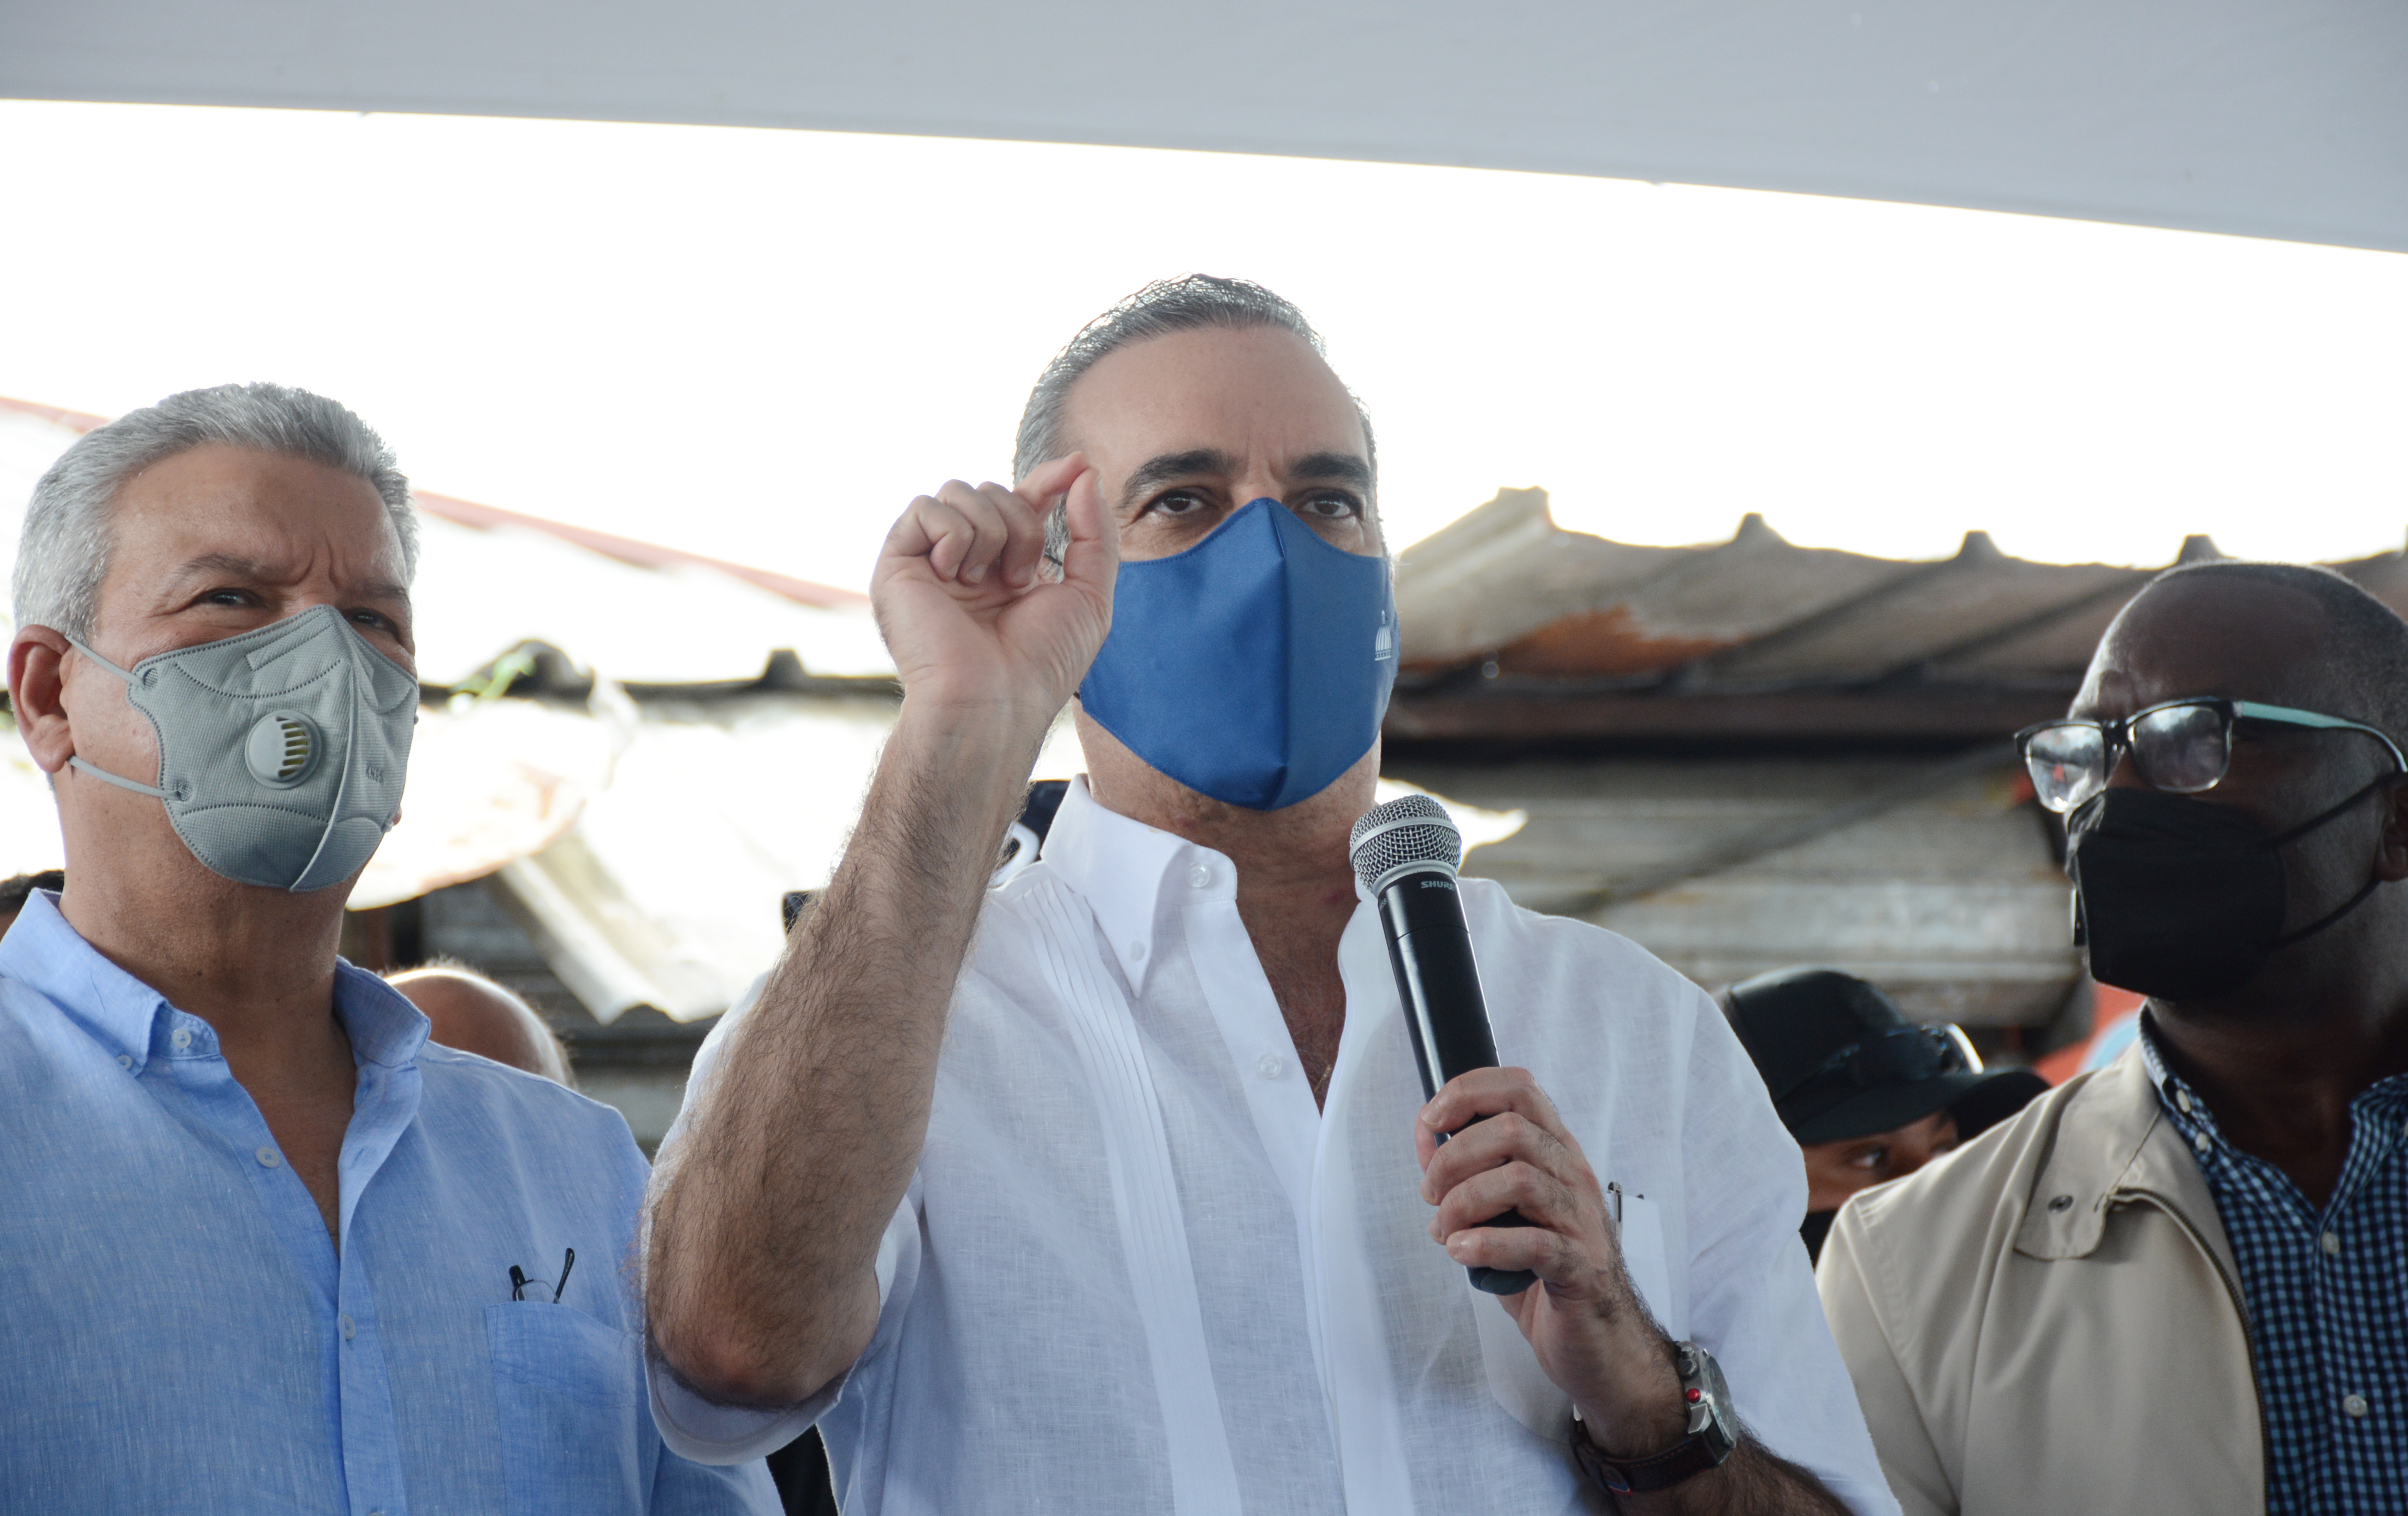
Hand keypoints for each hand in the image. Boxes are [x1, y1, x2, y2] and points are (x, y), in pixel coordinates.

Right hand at [872, 455, 1116, 717]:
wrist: (995, 700)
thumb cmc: (1041, 663)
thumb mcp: (1089, 596)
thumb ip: (1095, 532)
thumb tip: (1084, 471)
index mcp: (1007, 566)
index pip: (1024, 501)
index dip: (1049, 480)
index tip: (1078, 467)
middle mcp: (968, 561)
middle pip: (994, 490)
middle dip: (1022, 525)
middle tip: (1020, 580)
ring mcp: (931, 562)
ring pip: (960, 491)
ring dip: (991, 531)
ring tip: (987, 582)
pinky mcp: (897, 565)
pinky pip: (924, 507)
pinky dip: (953, 535)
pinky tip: (955, 575)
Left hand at [1417, 1067, 1685, 1457]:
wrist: (1599, 1343)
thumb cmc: (1545, 1274)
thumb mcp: (1501, 1214)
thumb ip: (1467, 1175)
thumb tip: (1425, 1138)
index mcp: (1555, 1154)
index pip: (1520, 1089)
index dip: (1468, 1092)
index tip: (1430, 1120)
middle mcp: (1573, 1177)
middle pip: (1511, 1130)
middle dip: (1453, 1158)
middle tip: (1431, 1196)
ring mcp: (1581, 1222)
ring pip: (1520, 1179)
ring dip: (1463, 1203)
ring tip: (1445, 1232)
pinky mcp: (1581, 1269)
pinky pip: (1534, 1243)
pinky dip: (1486, 1244)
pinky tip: (1463, 1253)